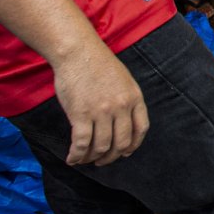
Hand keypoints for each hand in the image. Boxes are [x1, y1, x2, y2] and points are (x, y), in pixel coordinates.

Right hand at [50, 40, 149, 165]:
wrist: (78, 52)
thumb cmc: (98, 63)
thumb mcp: (123, 79)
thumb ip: (126, 99)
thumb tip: (123, 122)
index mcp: (134, 97)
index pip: (140, 129)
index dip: (133, 145)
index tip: (125, 152)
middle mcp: (121, 107)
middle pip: (121, 143)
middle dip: (111, 157)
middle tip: (101, 161)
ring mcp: (102, 112)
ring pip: (100, 147)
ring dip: (92, 158)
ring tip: (84, 160)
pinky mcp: (81, 115)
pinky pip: (81, 144)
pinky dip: (76, 155)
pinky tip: (72, 158)